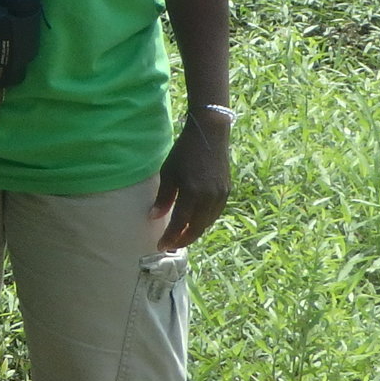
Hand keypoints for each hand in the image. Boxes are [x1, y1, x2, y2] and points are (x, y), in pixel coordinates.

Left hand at [151, 114, 230, 249]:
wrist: (210, 135)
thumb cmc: (184, 152)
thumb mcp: (168, 173)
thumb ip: (163, 198)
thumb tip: (153, 217)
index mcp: (193, 193)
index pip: (180, 223)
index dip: (170, 237)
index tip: (160, 245)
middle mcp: (210, 198)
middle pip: (196, 228)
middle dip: (182, 239)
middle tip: (170, 245)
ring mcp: (221, 196)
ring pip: (207, 223)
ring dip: (193, 232)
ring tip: (180, 237)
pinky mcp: (226, 192)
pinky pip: (214, 214)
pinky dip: (203, 222)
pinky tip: (193, 223)